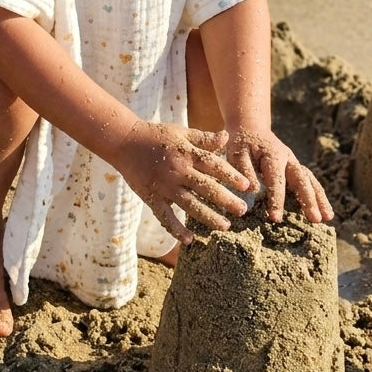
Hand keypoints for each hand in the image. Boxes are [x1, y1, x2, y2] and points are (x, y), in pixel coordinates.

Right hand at [113, 121, 251, 246]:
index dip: (231, 175)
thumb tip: (227, 136)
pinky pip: (165, 217)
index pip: (213, 165)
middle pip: (206, 187)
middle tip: (242, 211)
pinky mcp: (151, 197)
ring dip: (208, 216)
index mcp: (186, 153)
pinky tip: (190, 239)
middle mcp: (177, 170)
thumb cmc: (156, 135)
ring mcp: (164, 185)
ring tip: (224, 226)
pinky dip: (176, 229)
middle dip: (226, 200)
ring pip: (189, 204)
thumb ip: (204, 138)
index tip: (247, 186)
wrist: (124, 141)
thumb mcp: (181, 132)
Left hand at [226, 127, 333, 223]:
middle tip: (315, 219)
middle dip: (309, 200)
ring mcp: (294, 163)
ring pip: (311, 181)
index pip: (276, 180)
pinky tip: (325, 212)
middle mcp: (288, 159)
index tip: (276, 218)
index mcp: (273, 155)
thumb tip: (253, 190)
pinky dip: (318, 196)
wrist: (251, 127)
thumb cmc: (241, 143)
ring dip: (320, 199)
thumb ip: (244, 170)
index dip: (276, 199)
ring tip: (328, 218)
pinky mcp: (296, 169)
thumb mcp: (237, 153)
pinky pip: (310, 182)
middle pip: (302, 179)